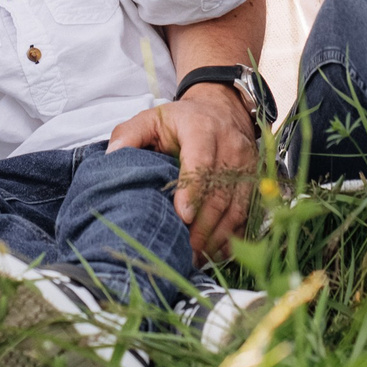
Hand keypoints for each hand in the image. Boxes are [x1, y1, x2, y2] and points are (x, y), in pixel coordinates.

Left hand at [107, 84, 257, 260]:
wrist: (221, 110)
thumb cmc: (180, 121)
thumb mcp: (152, 118)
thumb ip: (130, 134)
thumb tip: (112, 157)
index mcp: (201, 129)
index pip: (200, 161)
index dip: (193, 190)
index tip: (183, 216)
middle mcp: (230, 146)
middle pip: (219, 192)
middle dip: (203, 225)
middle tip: (185, 250)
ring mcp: (246, 165)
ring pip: (236, 207)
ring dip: (217, 236)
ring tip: (196, 257)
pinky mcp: (254, 180)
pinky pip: (247, 214)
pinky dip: (233, 236)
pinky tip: (215, 252)